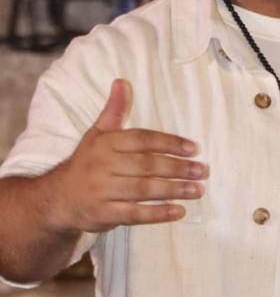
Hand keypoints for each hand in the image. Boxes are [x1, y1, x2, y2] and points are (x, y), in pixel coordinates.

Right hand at [50, 78, 208, 233]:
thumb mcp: (97, 134)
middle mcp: (103, 166)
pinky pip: (135, 214)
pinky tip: (178, 211)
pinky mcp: (104, 214)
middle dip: (177, 168)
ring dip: (173, 190)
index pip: (142, 140)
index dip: (169, 143)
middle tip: (202, 171)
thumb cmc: (87, 164)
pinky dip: (158, 214)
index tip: (193, 148)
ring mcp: (103, 191)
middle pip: (146, 165)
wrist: (59, 198)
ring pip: (143, 189)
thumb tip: (122, 82)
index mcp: (105, 144)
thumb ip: (114, 111)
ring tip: (197, 189)